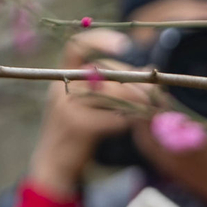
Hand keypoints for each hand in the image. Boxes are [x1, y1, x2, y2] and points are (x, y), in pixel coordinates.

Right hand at [28, 29, 153, 199]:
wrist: (53, 166)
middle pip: (103, 71)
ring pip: (111, 94)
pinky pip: (112, 118)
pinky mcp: (78, 127)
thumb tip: (149, 67)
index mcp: (61, 78)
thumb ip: (111, 85)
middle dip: (132, 80)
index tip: (124, 44)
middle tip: (153, 89)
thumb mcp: (88, 103)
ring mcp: (66, 108)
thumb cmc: (76, 132)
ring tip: (149, 107)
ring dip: (135, 101)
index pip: (76, 46)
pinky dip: (125, 121)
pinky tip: (130, 125)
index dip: (100, 40)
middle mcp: (60, 89)